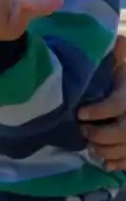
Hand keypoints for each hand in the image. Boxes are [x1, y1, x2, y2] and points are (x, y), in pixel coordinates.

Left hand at [79, 34, 125, 168]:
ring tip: (90, 146)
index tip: (79, 113)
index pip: (116, 105)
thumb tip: (115, 37)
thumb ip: (116, 51)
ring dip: (107, 150)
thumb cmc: (125, 73)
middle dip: (101, 134)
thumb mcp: (121, 61)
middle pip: (123, 131)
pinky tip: (105, 162)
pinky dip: (119, 163)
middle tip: (83, 131)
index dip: (98, 111)